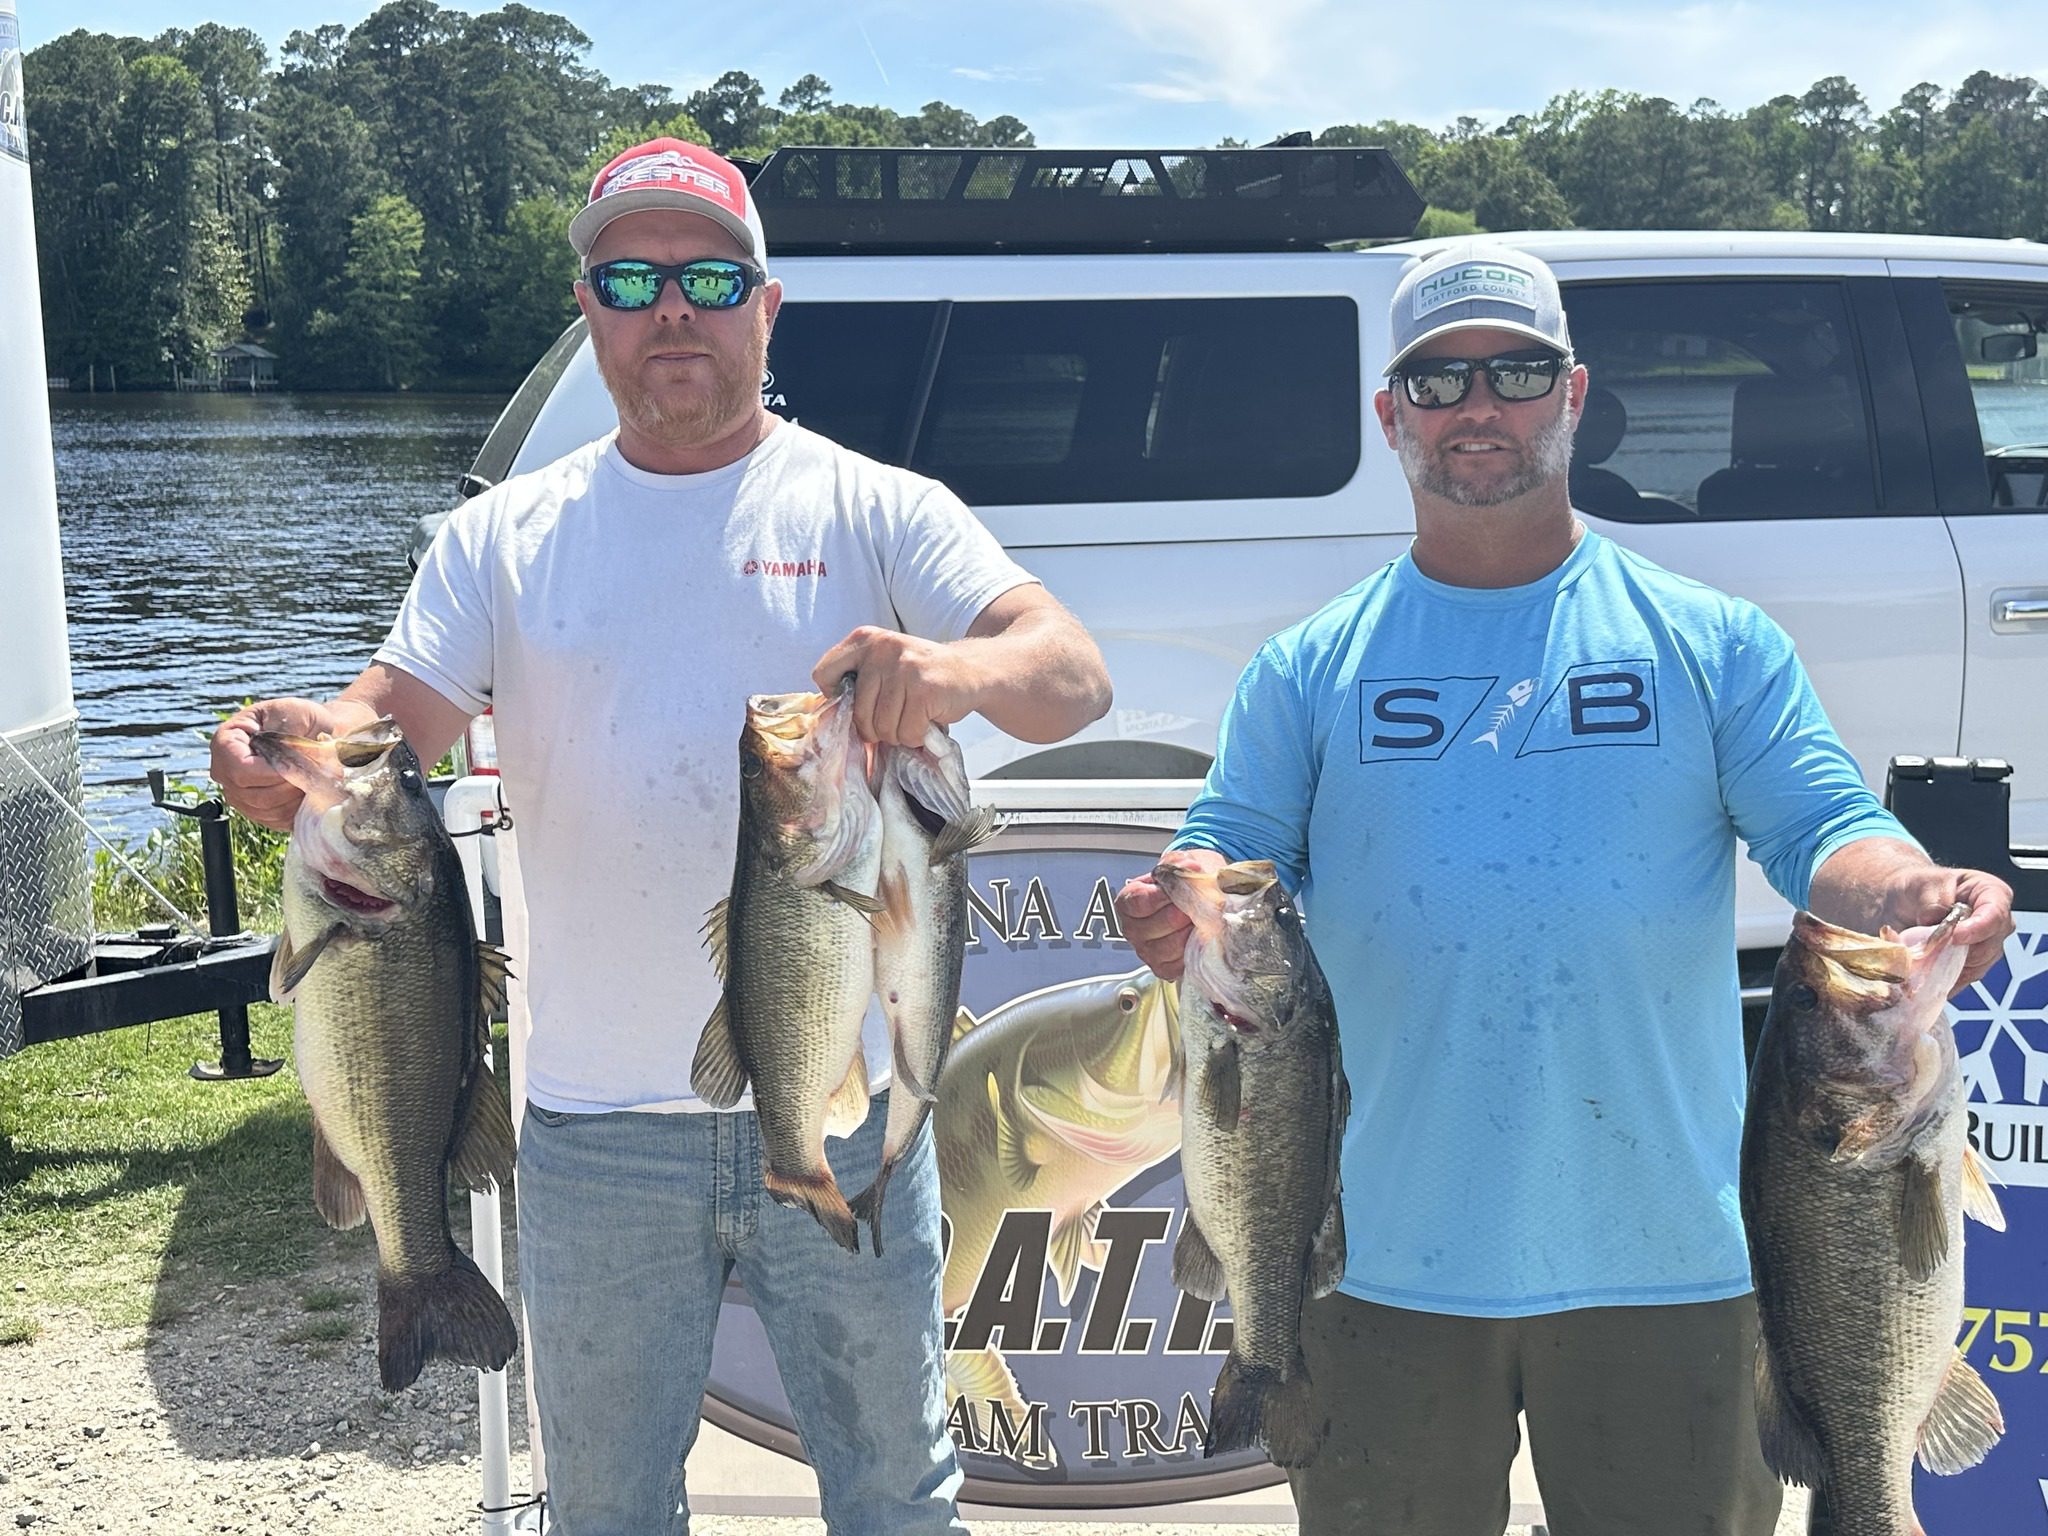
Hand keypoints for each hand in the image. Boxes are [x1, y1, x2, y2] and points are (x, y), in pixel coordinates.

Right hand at [210, 697, 355, 830]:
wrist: (314, 733)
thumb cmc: (302, 720)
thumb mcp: (296, 714)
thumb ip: (289, 737)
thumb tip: (292, 763)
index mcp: (226, 742)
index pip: (240, 769)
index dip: (273, 772)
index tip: (298, 764)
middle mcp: (225, 771)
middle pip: (253, 794)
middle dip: (289, 784)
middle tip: (314, 771)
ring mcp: (239, 795)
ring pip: (267, 809)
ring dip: (296, 796)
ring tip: (314, 778)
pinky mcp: (258, 812)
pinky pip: (276, 819)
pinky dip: (297, 808)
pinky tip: (308, 791)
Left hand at [811, 627, 977, 748]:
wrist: (972, 671)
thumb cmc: (922, 676)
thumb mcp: (885, 663)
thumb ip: (859, 679)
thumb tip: (830, 715)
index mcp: (865, 639)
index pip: (823, 672)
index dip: (836, 697)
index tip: (858, 703)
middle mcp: (882, 648)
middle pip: (858, 712)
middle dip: (876, 729)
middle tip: (894, 723)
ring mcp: (904, 668)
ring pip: (883, 726)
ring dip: (899, 735)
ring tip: (912, 721)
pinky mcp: (925, 689)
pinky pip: (908, 731)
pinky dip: (917, 736)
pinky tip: (927, 723)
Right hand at [1114, 848, 1225, 981]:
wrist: (1200, 897)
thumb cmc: (1186, 881)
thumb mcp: (1182, 862)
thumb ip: (1181, 864)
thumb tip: (1190, 870)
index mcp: (1128, 902)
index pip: (1137, 903)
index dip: (1161, 896)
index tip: (1178, 890)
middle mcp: (1133, 929)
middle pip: (1153, 927)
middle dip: (1181, 914)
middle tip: (1196, 906)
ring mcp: (1147, 951)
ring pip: (1168, 947)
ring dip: (1189, 933)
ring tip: (1201, 920)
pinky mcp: (1164, 968)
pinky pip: (1178, 965)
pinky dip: (1193, 952)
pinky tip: (1200, 938)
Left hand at [1881, 865, 2015, 994]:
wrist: (1899, 903)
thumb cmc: (1916, 887)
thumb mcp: (1921, 884)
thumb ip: (1934, 903)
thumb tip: (1938, 927)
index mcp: (1991, 894)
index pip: (1995, 915)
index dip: (1976, 929)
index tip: (1954, 937)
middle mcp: (1994, 924)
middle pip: (1988, 947)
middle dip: (1957, 952)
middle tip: (1928, 951)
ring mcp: (1984, 948)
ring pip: (1975, 968)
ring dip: (1946, 969)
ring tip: (1920, 961)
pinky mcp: (1969, 967)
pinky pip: (1961, 980)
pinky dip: (1941, 980)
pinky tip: (1923, 976)